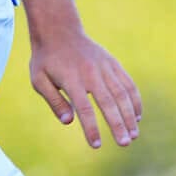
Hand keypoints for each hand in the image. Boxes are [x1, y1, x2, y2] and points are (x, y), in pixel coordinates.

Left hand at [29, 31, 141, 148]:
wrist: (59, 30)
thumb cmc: (46, 59)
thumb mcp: (39, 80)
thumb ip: (54, 101)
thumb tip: (68, 121)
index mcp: (71, 79)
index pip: (84, 108)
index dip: (91, 128)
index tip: (96, 145)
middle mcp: (91, 73)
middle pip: (108, 102)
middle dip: (118, 124)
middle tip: (125, 144)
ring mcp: (104, 67)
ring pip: (122, 94)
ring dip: (130, 115)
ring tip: (134, 135)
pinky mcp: (113, 63)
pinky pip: (128, 83)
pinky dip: (134, 100)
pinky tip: (136, 116)